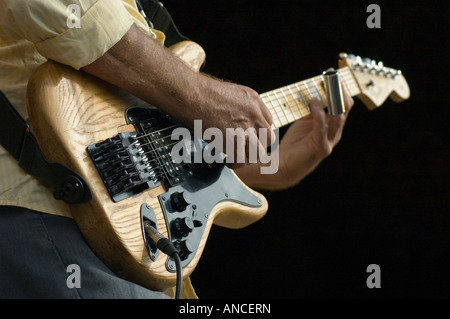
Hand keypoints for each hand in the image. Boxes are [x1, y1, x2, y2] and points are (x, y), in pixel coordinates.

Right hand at [192, 76, 274, 167]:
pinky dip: (234, 163)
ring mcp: (245, 128)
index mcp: (254, 101)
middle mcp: (254, 114)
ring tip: (236, 156)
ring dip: (247, 157)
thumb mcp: (232, 92)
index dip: (258, 132)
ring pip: (258, 153)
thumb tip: (239, 119)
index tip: (249, 136)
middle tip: (245, 148)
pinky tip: (227, 160)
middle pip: (268, 139)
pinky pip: (241, 160)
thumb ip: (241, 106)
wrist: (192, 94)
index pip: (268, 122)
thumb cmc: (203, 92)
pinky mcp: (233, 140)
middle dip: (257, 146)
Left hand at [235, 87, 353, 189]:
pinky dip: (319, 113)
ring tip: (324, 86)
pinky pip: (322, 127)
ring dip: (331, 100)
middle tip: (333, 77)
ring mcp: (329, 141)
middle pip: (344, 109)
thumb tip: (314, 93)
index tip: (333, 74)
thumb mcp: (304, 124)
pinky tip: (312, 103)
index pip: (343, 106)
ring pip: (338, 117)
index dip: (340, 90)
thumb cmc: (294, 145)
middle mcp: (335, 134)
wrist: (283, 167)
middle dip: (340, 92)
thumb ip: (312, 112)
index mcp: (333, 127)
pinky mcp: (320, 148)